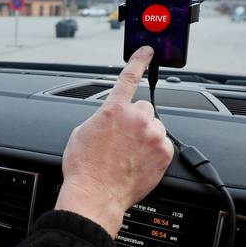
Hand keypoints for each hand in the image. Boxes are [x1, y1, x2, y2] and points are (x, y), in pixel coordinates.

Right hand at [55, 47, 173, 236]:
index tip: (148, 50)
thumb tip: (108, 120)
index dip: (139, 61)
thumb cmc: (84, 169)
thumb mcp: (81, 133)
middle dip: (135, 120)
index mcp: (113, 110)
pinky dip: (153, 152)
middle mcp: (136, 119)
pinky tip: (138, 163)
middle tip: (123, 139)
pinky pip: (162, 144)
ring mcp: (153, 135)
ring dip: (145, 136)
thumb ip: (100, 119)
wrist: (96, 195)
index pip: (129, 77)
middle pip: (143, 108)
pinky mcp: (164, 152)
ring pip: (154, 127)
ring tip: (129, 155)